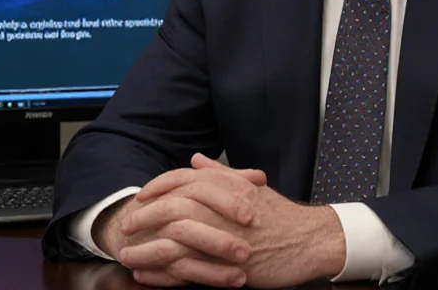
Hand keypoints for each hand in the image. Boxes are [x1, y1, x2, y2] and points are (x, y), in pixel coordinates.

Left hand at [123, 154, 345, 287]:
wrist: (310, 242)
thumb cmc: (281, 216)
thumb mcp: (251, 188)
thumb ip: (220, 174)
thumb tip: (195, 160)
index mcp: (228, 187)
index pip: (183, 180)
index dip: (158, 187)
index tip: (140, 197)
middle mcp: (224, 209)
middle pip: (174, 208)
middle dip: (146, 217)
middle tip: (127, 225)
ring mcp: (226, 238)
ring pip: (176, 241)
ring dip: (147, 249)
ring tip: (128, 255)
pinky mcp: (228, 266)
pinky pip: (187, 270)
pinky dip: (163, 274)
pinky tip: (148, 276)